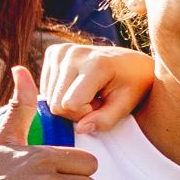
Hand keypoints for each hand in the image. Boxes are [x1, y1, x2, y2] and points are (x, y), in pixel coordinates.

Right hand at [39, 42, 154, 134]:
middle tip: (97, 101)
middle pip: (56, 103)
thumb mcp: (125, 106)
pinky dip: (61, 92)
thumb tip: (79, 129)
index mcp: (95, 64)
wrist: (132, 62)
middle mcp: (74, 53)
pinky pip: (46, 87)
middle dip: (76, 110)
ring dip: (68, 101)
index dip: (85, 113)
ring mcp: (61, 51)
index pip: (70, 104)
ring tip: (90, 92)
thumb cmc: (133, 85)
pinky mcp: (53, 52)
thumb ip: (104, 120)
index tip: (102, 106)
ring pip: (48, 97)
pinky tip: (79, 85)